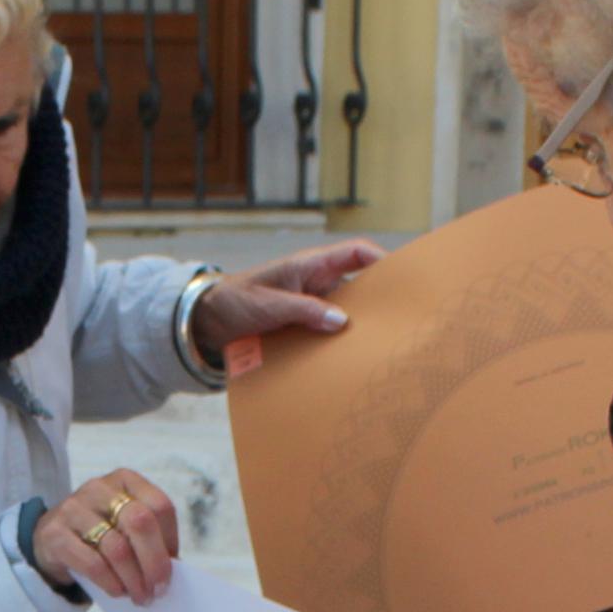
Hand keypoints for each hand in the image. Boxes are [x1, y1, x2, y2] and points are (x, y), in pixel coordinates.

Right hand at [36, 467, 178, 604]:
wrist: (51, 541)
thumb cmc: (99, 535)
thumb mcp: (125, 526)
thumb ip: (149, 538)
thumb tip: (172, 569)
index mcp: (125, 480)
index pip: (160, 506)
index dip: (170, 540)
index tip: (173, 567)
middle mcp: (99, 489)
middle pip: (140, 523)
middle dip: (155, 562)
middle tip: (159, 589)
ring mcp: (74, 508)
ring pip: (117, 548)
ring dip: (134, 579)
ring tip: (140, 597)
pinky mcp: (55, 534)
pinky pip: (92, 563)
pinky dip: (111, 583)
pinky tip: (117, 592)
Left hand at [192, 240, 387, 355]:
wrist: (209, 320)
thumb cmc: (235, 300)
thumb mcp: (268, 304)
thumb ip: (303, 310)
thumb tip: (341, 320)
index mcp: (311, 265)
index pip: (356, 252)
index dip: (382, 259)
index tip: (403, 277)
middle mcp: (318, 282)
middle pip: (361, 285)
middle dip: (380, 299)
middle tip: (402, 319)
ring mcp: (314, 304)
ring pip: (348, 312)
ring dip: (360, 326)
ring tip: (383, 344)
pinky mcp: (307, 325)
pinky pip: (331, 331)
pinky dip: (341, 342)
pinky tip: (352, 359)